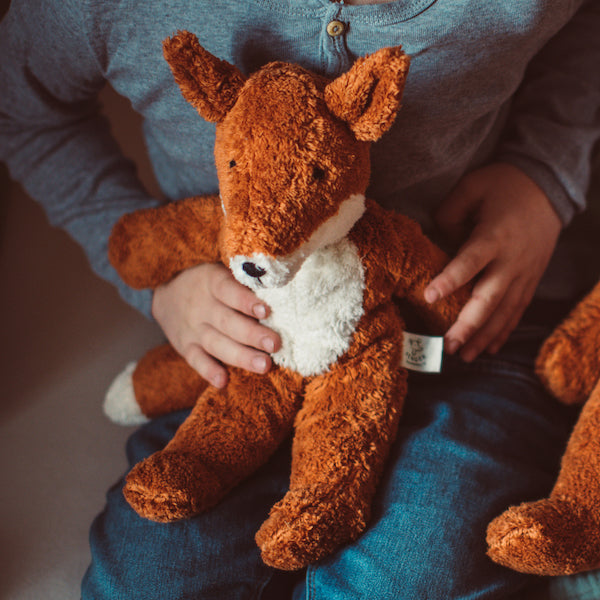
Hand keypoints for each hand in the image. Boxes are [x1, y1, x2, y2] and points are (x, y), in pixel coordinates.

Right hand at [152, 263, 280, 387]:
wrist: (167, 297)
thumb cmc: (209, 284)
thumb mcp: (220, 272)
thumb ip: (244, 280)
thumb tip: (280, 287)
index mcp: (211, 282)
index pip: (228, 290)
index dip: (246, 301)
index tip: (265, 311)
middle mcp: (202, 307)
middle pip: (227, 322)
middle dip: (252, 335)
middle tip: (274, 344)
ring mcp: (193, 329)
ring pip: (217, 344)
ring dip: (241, 356)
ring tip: (264, 365)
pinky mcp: (187, 348)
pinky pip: (196, 361)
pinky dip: (208, 371)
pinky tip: (223, 381)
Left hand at [424, 163, 561, 361]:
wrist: (549, 187)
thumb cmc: (504, 185)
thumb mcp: (472, 186)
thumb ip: (449, 213)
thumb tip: (436, 241)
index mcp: (494, 235)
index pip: (470, 261)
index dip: (450, 279)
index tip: (429, 296)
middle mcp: (512, 259)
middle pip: (490, 297)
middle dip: (469, 324)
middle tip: (448, 346)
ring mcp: (525, 272)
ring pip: (505, 311)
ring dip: (484, 336)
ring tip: (464, 356)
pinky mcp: (531, 279)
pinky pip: (517, 309)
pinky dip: (504, 330)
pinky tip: (489, 347)